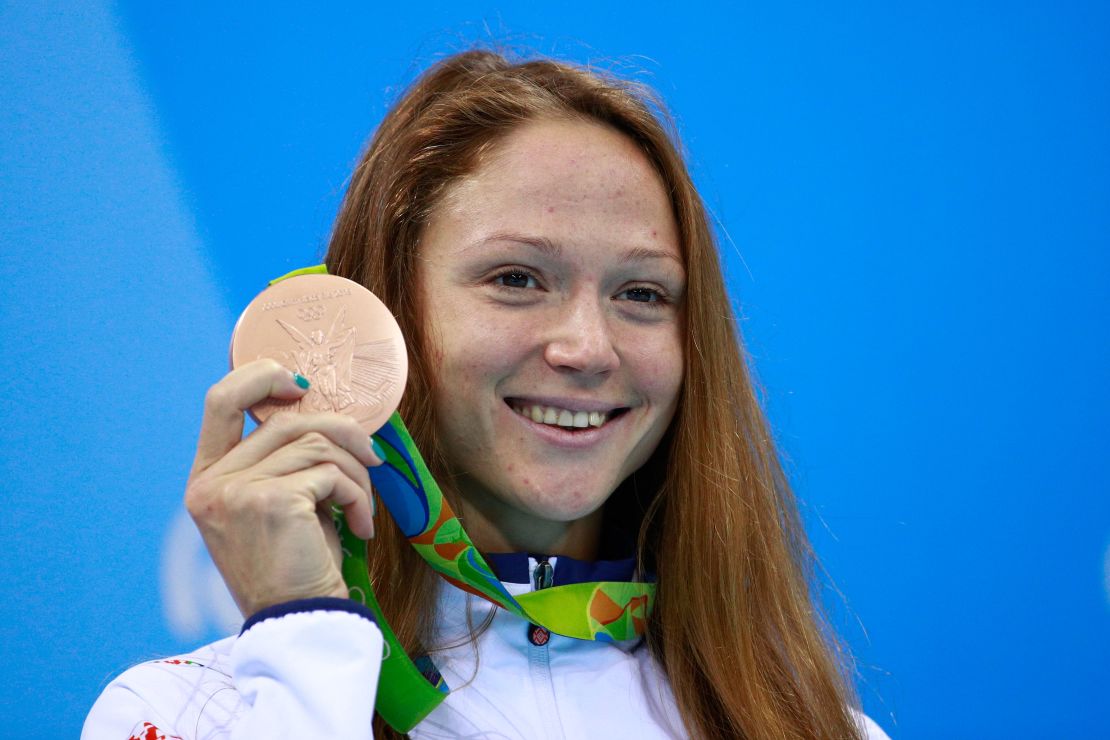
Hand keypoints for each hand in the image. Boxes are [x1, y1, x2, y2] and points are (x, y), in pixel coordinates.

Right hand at [185, 359, 379, 616]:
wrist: (299, 621)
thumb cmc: (296, 565)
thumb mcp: (278, 503)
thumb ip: (280, 459)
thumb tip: (317, 409)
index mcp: (206, 478)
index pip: (220, 400)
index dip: (262, 378)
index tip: (301, 386)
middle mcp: (211, 482)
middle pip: (287, 420)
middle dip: (342, 432)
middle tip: (372, 456)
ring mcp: (236, 491)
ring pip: (316, 443)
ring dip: (356, 472)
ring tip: (364, 506)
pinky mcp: (271, 501)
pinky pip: (332, 474)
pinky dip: (358, 496)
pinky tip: (360, 526)